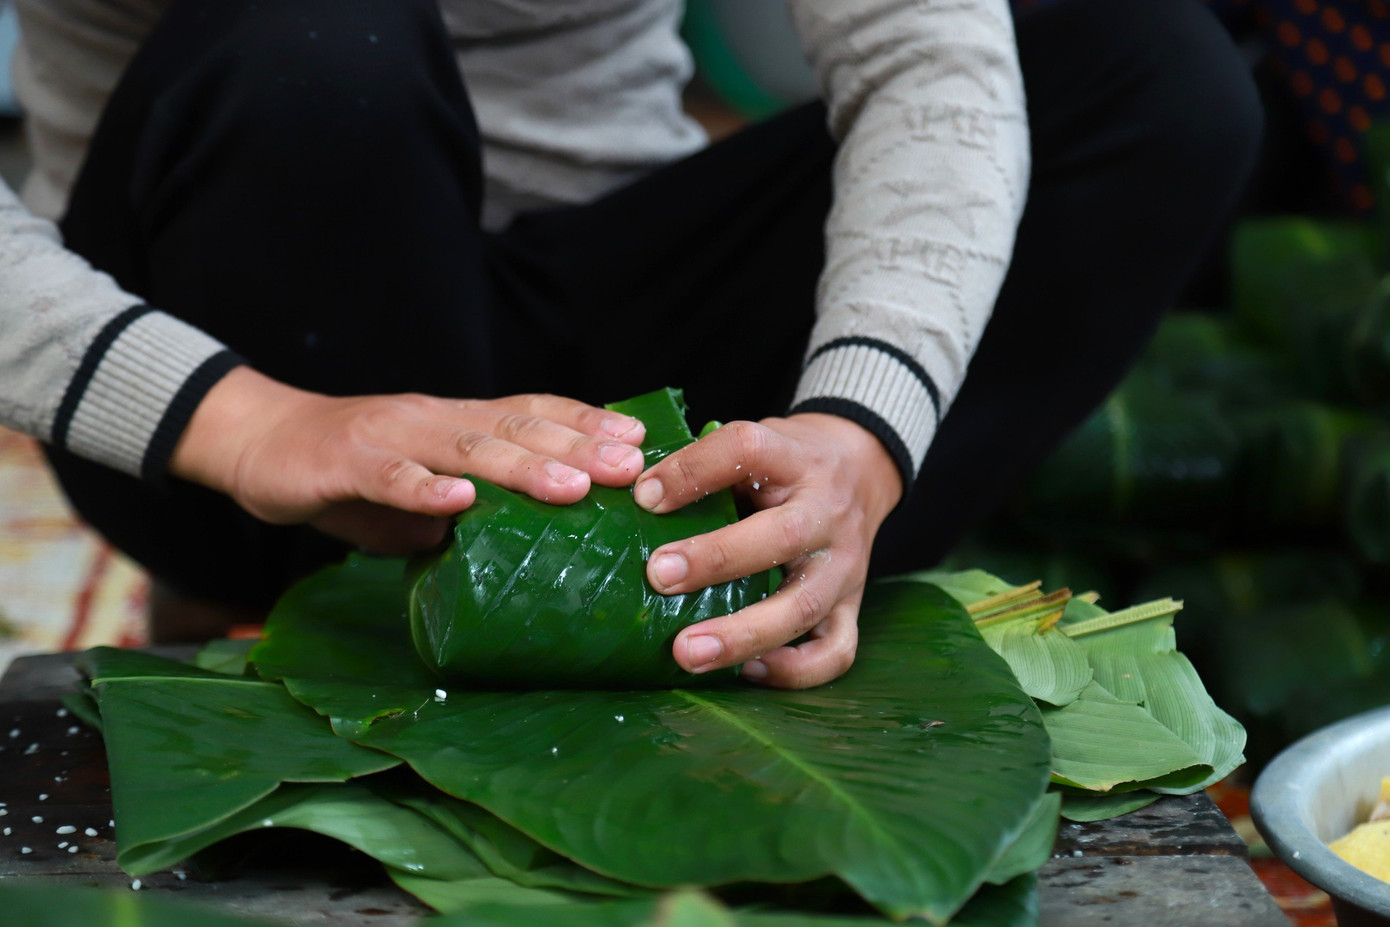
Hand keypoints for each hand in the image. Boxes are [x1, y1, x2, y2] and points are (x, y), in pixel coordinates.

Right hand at [170, 367, 645, 552]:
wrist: (259, 441)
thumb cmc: (348, 471)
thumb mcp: (419, 496)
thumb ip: (462, 516)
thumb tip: (512, 551)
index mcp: (456, 422)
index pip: (531, 412)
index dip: (585, 422)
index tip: (640, 441)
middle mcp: (433, 418)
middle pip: (514, 426)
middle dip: (577, 447)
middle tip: (631, 468)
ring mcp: (391, 435)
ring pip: (466, 446)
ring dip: (523, 465)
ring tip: (573, 485)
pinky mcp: (345, 461)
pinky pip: (390, 475)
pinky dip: (426, 486)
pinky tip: (460, 500)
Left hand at [633, 412, 902, 688]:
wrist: (862, 472)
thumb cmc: (786, 466)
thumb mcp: (756, 446)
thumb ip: (705, 465)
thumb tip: (632, 496)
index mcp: (798, 459)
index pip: (748, 450)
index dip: (693, 470)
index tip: (644, 496)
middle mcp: (828, 512)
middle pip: (783, 535)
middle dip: (716, 560)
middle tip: (658, 577)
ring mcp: (846, 565)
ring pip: (804, 606)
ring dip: (742, 634)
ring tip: (686, 653)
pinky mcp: (853, 607)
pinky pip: (835, 651)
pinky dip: (793, 670)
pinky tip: (748, 670)